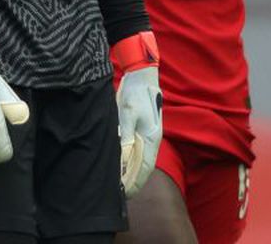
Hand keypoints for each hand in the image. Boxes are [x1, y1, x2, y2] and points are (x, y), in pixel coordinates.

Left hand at [116, 65, 162, 197]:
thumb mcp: (128, 114)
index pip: (145, 167)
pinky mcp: (142, 130)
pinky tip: (121, 166)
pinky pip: (137, 151)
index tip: (126, 194)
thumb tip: (123, 156)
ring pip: (141, 160)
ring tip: (119, 185)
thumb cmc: (135, 94)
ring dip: (131, 173)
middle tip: (120, 194)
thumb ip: (125, 135)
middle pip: (143, 167)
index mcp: (151, 138)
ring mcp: (147, 135)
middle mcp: (151, 140)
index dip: (136, 182)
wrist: (141, 76)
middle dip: (133, 181)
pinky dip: (131, 162)